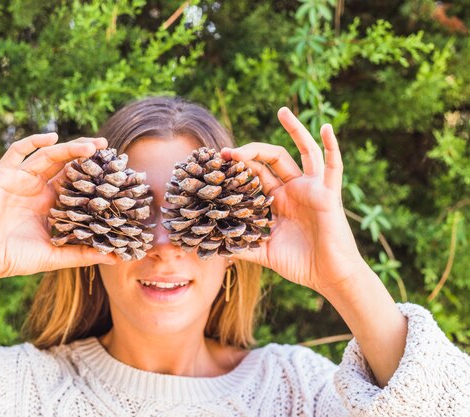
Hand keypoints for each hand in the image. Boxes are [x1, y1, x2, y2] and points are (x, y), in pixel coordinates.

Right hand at [0, 133, 116, 283]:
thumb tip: (115, 258)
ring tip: (91, 146)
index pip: (75, 181)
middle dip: (85, 153)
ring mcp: (20, 179)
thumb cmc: (14, 259)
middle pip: (65, 163)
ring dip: (69, 148)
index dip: (92, 173)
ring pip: (48, 155)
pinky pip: (16, 152)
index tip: (114, 169)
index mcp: (49, 203)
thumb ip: (82, 254)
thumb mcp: (55, 256)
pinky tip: (52, 139)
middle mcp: (36, 188)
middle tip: (106, 146)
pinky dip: (33, 142)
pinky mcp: (2, 176)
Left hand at [221, 107, 366, 294]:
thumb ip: (239, 245)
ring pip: (304, 151)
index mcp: (276, 200)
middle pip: (271, 159)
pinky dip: (331, 145)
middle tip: (227, 152)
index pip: (254, 175)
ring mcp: (312, 188)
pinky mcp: (329, 193)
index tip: (215, 164)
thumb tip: (211, 246)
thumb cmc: (299, 264)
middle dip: (249, 152)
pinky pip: (332, 165)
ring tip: (282, 110)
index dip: (237, 167)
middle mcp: (293, 189)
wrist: (327, 276)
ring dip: (294, 129)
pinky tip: (326, 127)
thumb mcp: (262, 252)